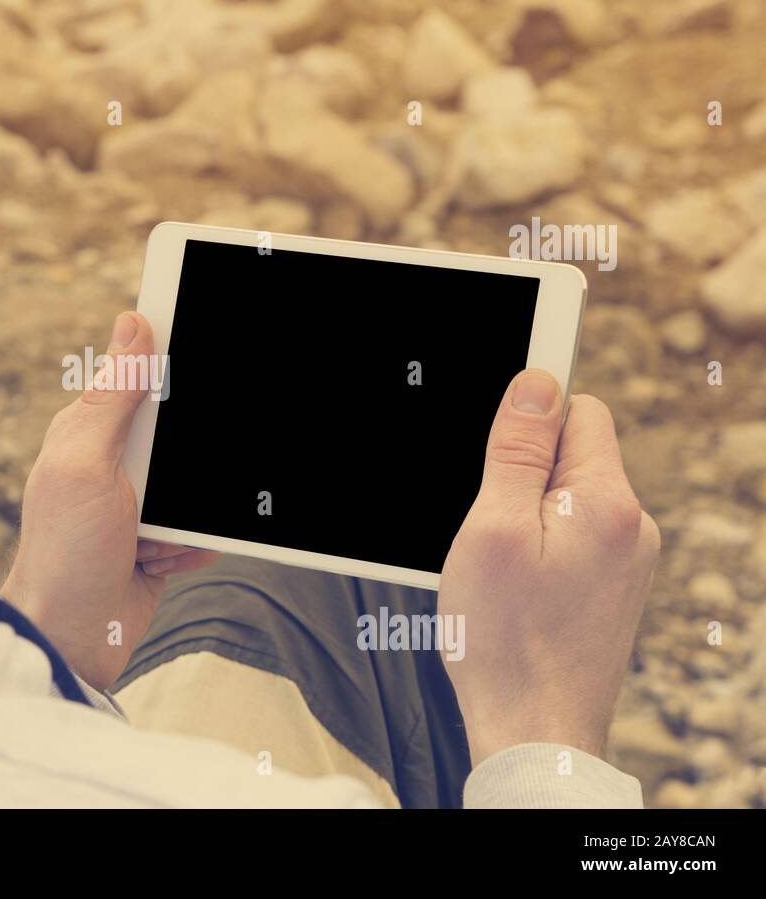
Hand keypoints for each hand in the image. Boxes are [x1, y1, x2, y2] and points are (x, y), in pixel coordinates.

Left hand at [0, 312, 218, 689]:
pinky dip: (193, 546)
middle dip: (185, 457)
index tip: (209, 341)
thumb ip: (112, 397)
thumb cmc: (64, 552)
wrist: (70, 640)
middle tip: (162, 485)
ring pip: (195, 482)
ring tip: (152, 538)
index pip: (139, 373)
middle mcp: (112, 461)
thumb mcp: (84, 464)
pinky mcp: (158, 542)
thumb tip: (133, 322)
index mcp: (89, 430)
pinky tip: (162, 561)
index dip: (173, 356)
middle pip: (178, 429)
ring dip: (188, 513)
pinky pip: (202, 529)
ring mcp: (136, 503)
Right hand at [439, 369, 659, 764]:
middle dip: (520, 475)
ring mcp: (625, 560)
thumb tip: (537, 384)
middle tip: (487, 527)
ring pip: (565, 498)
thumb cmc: (505, 642)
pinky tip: (513, 588)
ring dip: (524, 515)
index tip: (494, 446)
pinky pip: (569, 536)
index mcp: (607, 503)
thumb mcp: (493, 530)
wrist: (534, 733)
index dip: (528, 417)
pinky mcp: (611, 587)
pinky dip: (536, 548)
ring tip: (499, 568)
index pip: (578, 410)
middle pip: (571, 454)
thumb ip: (518, 452)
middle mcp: (630, 527)